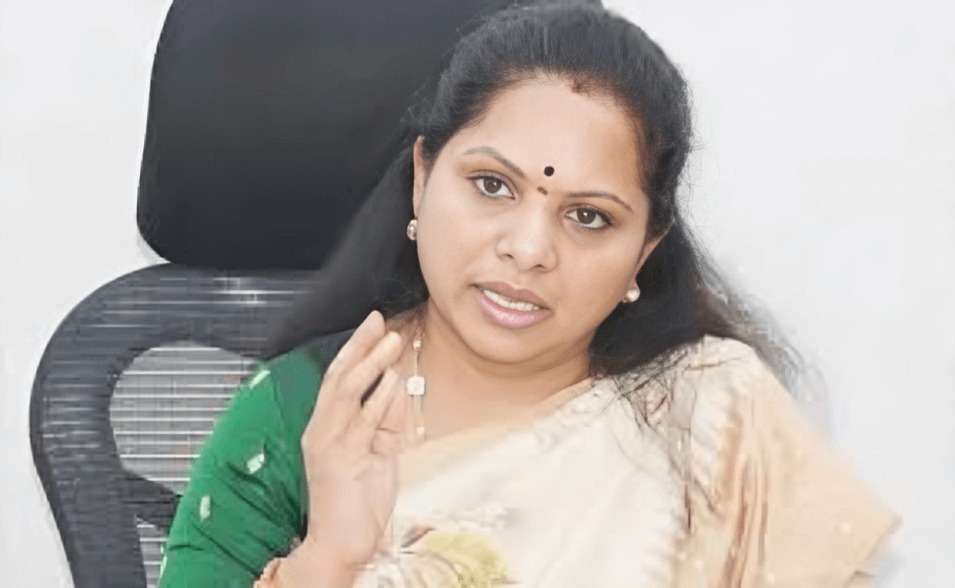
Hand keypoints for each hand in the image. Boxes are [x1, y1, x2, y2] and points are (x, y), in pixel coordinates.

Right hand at [299, 311, 409, 569]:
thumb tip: (395, 387)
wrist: (342, 543)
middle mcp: (321, 430)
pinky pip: (362, 422)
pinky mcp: (343, 459)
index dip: (355, 350)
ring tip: (390, 340)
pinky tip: (391, 379)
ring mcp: (330, 443)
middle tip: (377, 319)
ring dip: (370, 363)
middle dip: (358, 346)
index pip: (338, 379)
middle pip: (337, 377)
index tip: (373, 326)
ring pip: (346, 392)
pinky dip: (378, 398)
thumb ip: (384, 421)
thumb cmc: (358, 502)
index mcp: (325, 427)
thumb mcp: (378, 453)